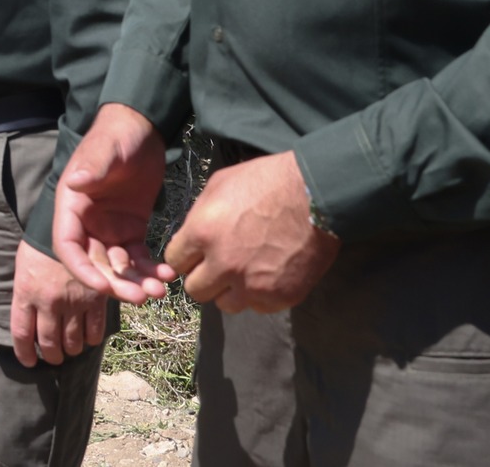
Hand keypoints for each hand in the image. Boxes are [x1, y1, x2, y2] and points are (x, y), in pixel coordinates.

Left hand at [10, 240, 111, 366]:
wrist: (71, 224)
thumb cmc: (41, 244)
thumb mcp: (23, 266)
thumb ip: (25, 292)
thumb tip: (26, 317)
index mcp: (26, 293)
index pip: (22, 334)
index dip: (24, 353)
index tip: (28, 361)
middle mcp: (48, 302)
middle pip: (48, 343)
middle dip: (51, 355)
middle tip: (53, 358)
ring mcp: (73, 303)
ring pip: (72, 341)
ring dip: (70, 350)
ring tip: (69, 350)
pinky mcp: (95, 300)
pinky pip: (94, 331)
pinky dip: (91, 340)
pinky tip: (88, 340)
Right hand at [52, 104, 177, 302]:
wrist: (142, 128)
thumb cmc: (118, 134)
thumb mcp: (105, 147)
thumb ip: (92, 165)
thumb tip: (75, 182)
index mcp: (72, 206)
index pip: (68, 247)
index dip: (82, 271)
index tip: (103, 287)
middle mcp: (87, 222)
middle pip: (95, 264)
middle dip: (116, 284)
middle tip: (142, 297)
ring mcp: (109, 229)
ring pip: (118, 267)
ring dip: (135, 282)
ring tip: (159, 290)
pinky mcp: (131, 229)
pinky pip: (139, 258)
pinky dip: (151, 269)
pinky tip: (167, 274)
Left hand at [165, 151, 337, 313]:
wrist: (315, 195)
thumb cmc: (266, 182)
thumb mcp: (219, 186)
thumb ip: (198, 217)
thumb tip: (188, 239)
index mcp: (202, 233)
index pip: (174, 262)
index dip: (185, 257)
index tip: (195, 254)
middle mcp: (223, 265)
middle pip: (195, 290)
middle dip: (203, 277)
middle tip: (218, 265)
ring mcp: (252, 285)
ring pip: (225, 305)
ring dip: (229, 290)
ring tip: (243, 271)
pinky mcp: (280, 298)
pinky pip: (257, 307)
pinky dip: (258, 295)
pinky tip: (266, 274)